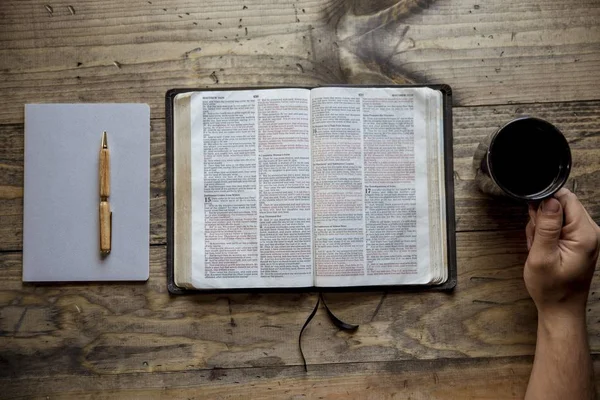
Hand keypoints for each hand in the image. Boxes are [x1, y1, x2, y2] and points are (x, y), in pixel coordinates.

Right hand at [525, 188, 599, 318]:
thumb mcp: (541, 257)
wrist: (560, 308)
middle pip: (562, 205)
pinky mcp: (580, 240)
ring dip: (543, 227)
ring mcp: (587, 236)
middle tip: (537, 241)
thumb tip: (550, 200)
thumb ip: (546, 227)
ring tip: (540, 247)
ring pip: (558, 214)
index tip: (536, 222)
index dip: (546, 204)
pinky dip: (547, 234)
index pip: (567, 199)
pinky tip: (544, 248)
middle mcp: (591, 232)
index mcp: (585, 234)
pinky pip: (560, 225)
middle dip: (543, 218)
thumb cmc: (551, 288)